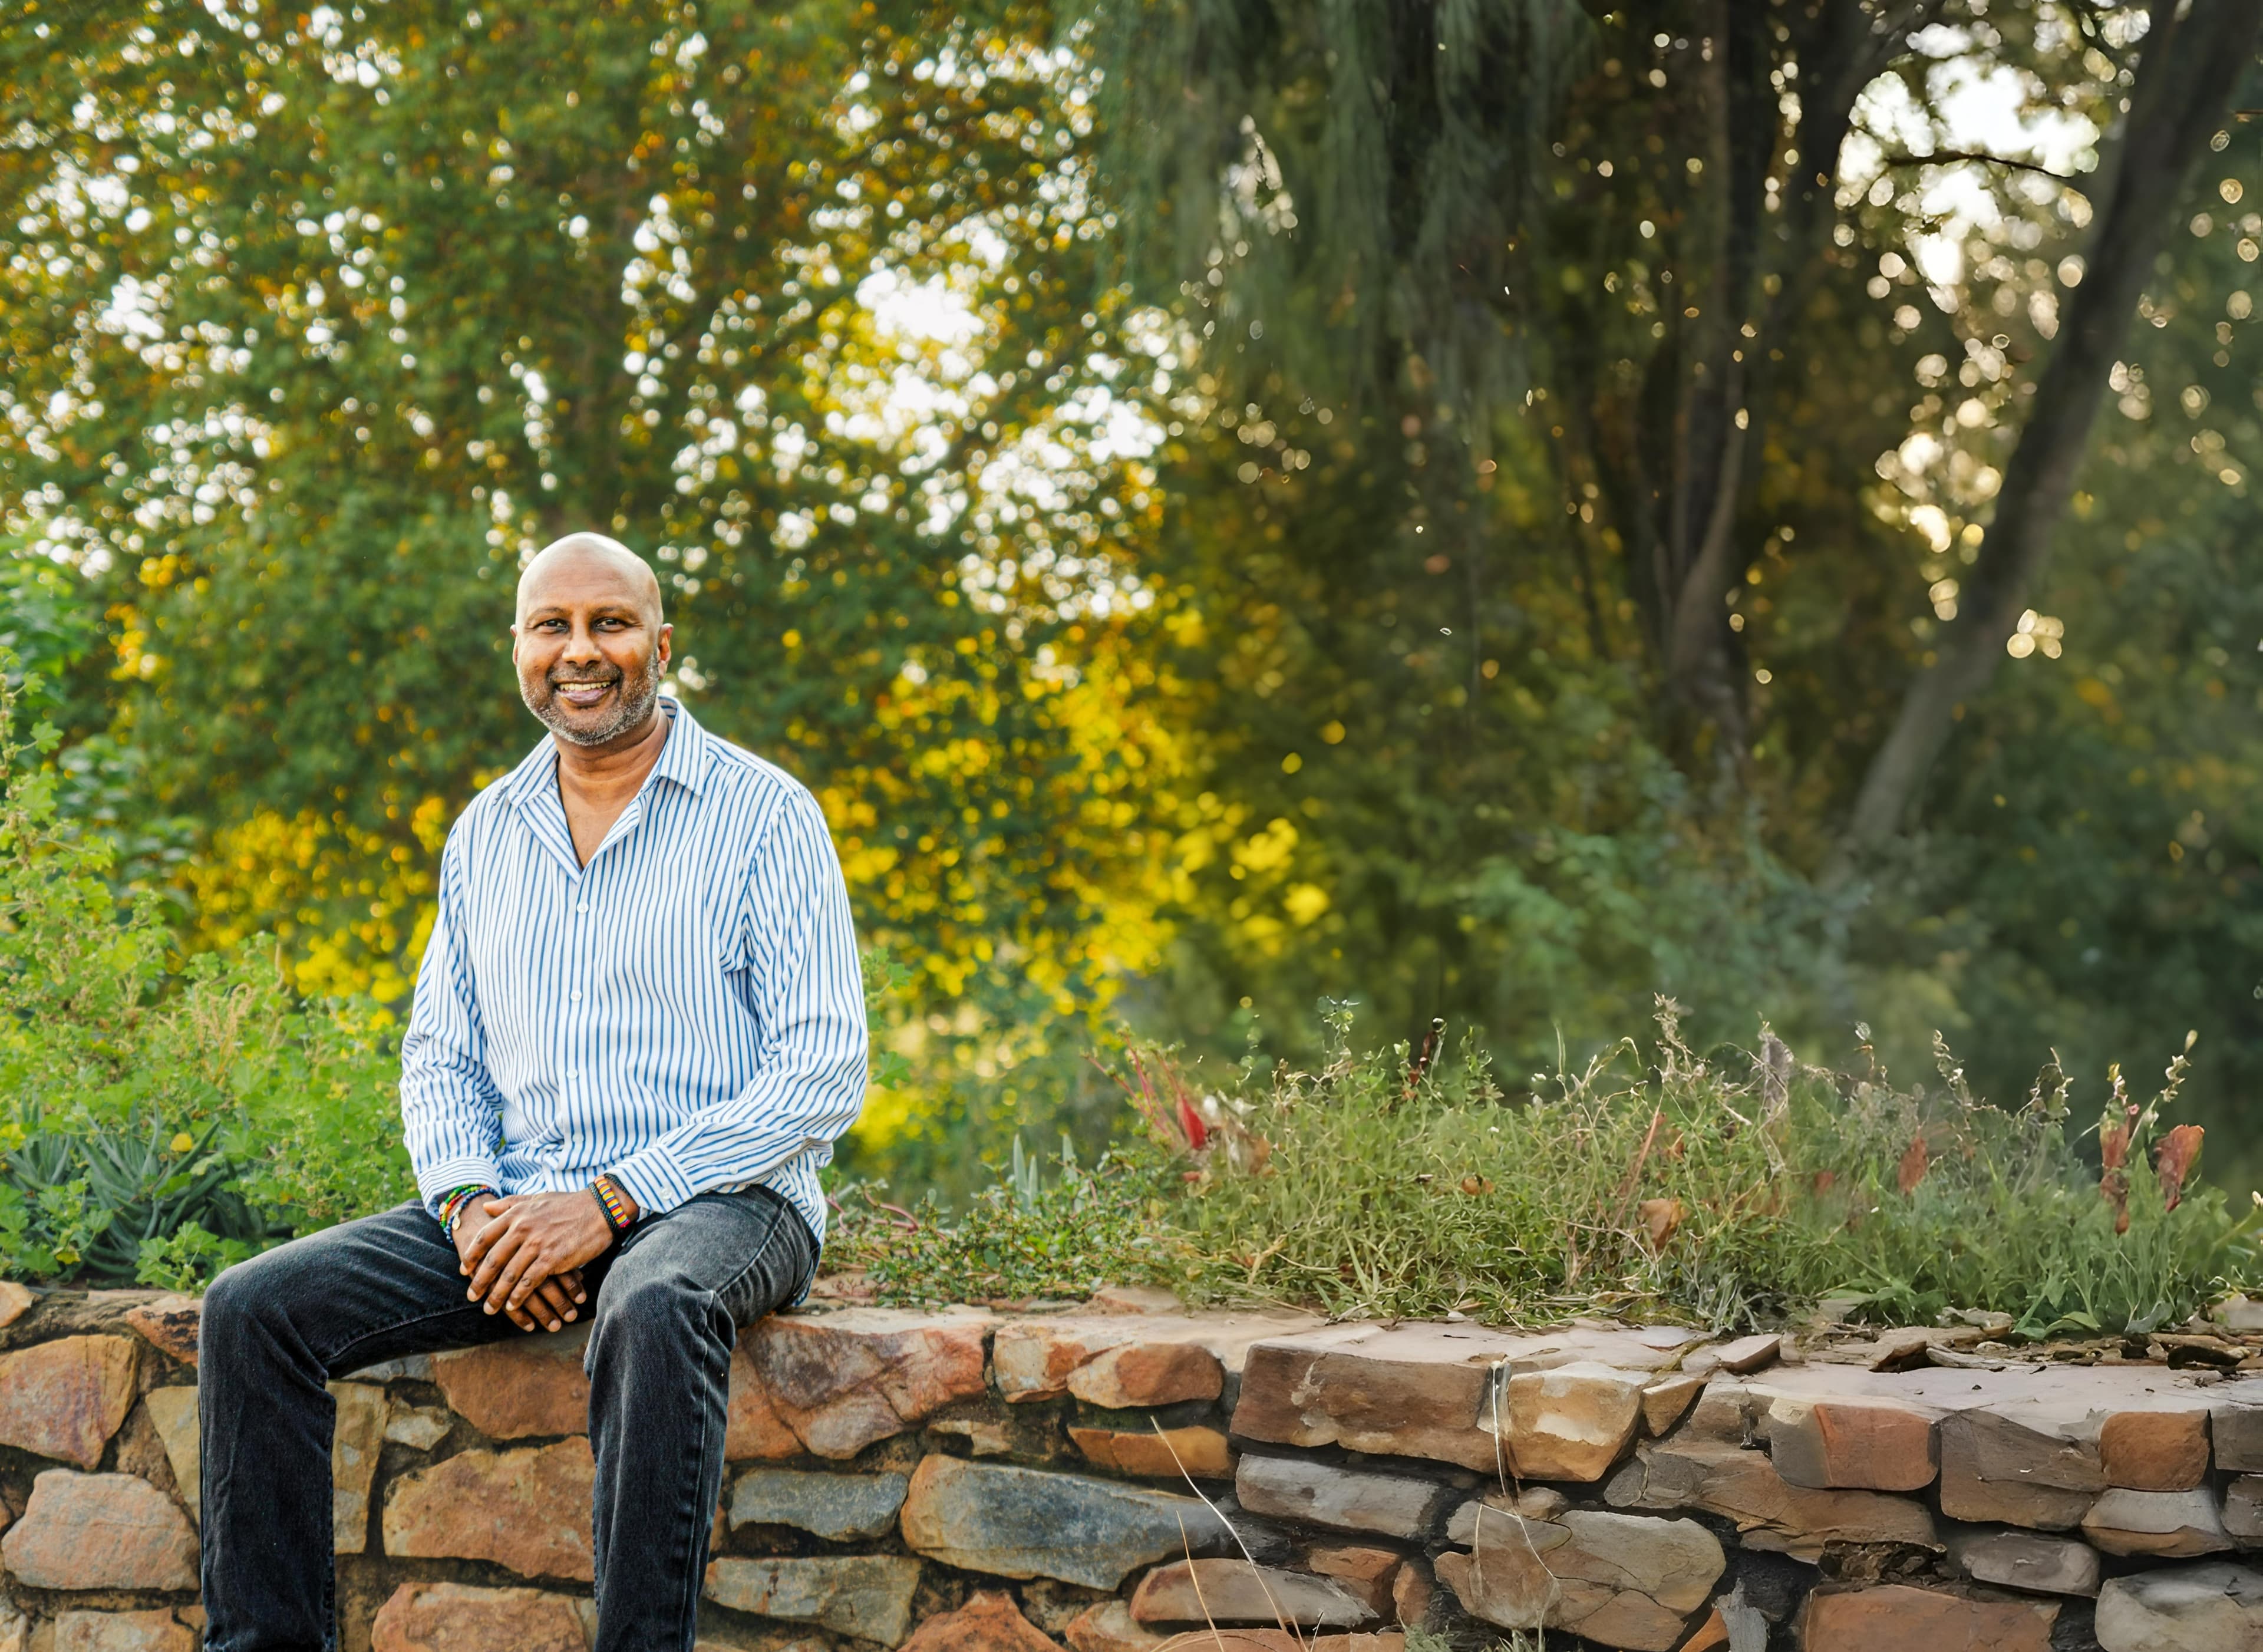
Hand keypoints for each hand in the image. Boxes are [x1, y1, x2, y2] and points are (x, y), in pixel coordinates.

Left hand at [455, 1194, 606, 1329]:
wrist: (600, 1209)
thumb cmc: (569, 1204)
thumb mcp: (537, 1199)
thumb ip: (511, 1204)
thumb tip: (486, 1207)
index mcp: (517, 1214)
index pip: (485, 1236)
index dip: (472, 1255)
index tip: (465, 1270)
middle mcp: (522, 1228)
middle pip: (492, 1260)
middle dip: (480, 1281)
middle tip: (472, 1296)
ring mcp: (537, 1244)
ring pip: (508, 1275)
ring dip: (497, 1295)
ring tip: (490, 1308)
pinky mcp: (552, 1259)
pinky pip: (529, 1282)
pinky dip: (519, 1296)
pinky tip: (513, 1305)